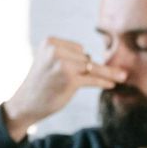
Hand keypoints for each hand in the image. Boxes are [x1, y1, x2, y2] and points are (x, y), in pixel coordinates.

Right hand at [2, 37, 127, 138]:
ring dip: (105, 73)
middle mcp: (56, 51)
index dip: (81, 60)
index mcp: (50, 42)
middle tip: (94, 78)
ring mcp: (63, 65)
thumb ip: (68, 57)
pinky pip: (93, 79)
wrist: (25, 104)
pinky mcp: (70, 80)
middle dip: (90, 68)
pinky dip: (104, 81)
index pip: (77, 48)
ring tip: (121, 76)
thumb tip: (96, 61)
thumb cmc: (40, 84)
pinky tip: (113, 83)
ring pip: (92, 67)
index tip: (84, 70)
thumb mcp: (49, 62)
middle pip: (85, 57)